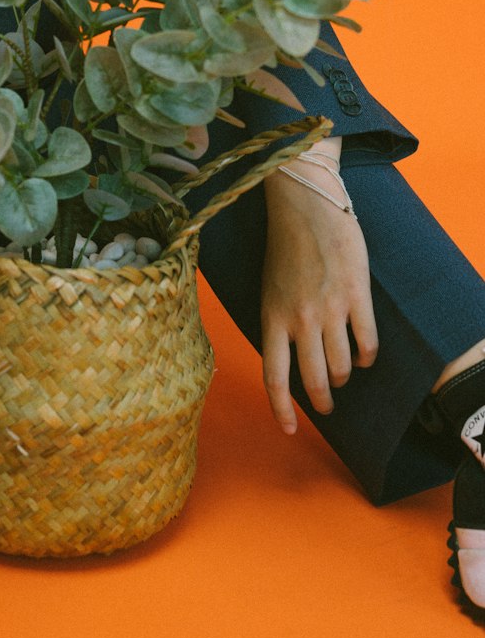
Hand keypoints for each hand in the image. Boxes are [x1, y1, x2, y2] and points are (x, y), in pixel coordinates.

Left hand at [261, 156, 376, 433]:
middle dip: (322, 400)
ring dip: (343, 375)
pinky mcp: (356, 296)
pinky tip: (365, 356)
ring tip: (343, 374)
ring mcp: (329, 309)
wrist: (307, 208)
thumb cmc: (286, 248)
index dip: (281, 409)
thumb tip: (288, 359)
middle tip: (327, 405)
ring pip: (341, 365)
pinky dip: (368, 356)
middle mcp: (299, 319)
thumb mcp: (268, 290)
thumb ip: (278, 324)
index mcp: (271, 318)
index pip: (273, 377)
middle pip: (313, 379)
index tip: (289, 430)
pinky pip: (367, 341)